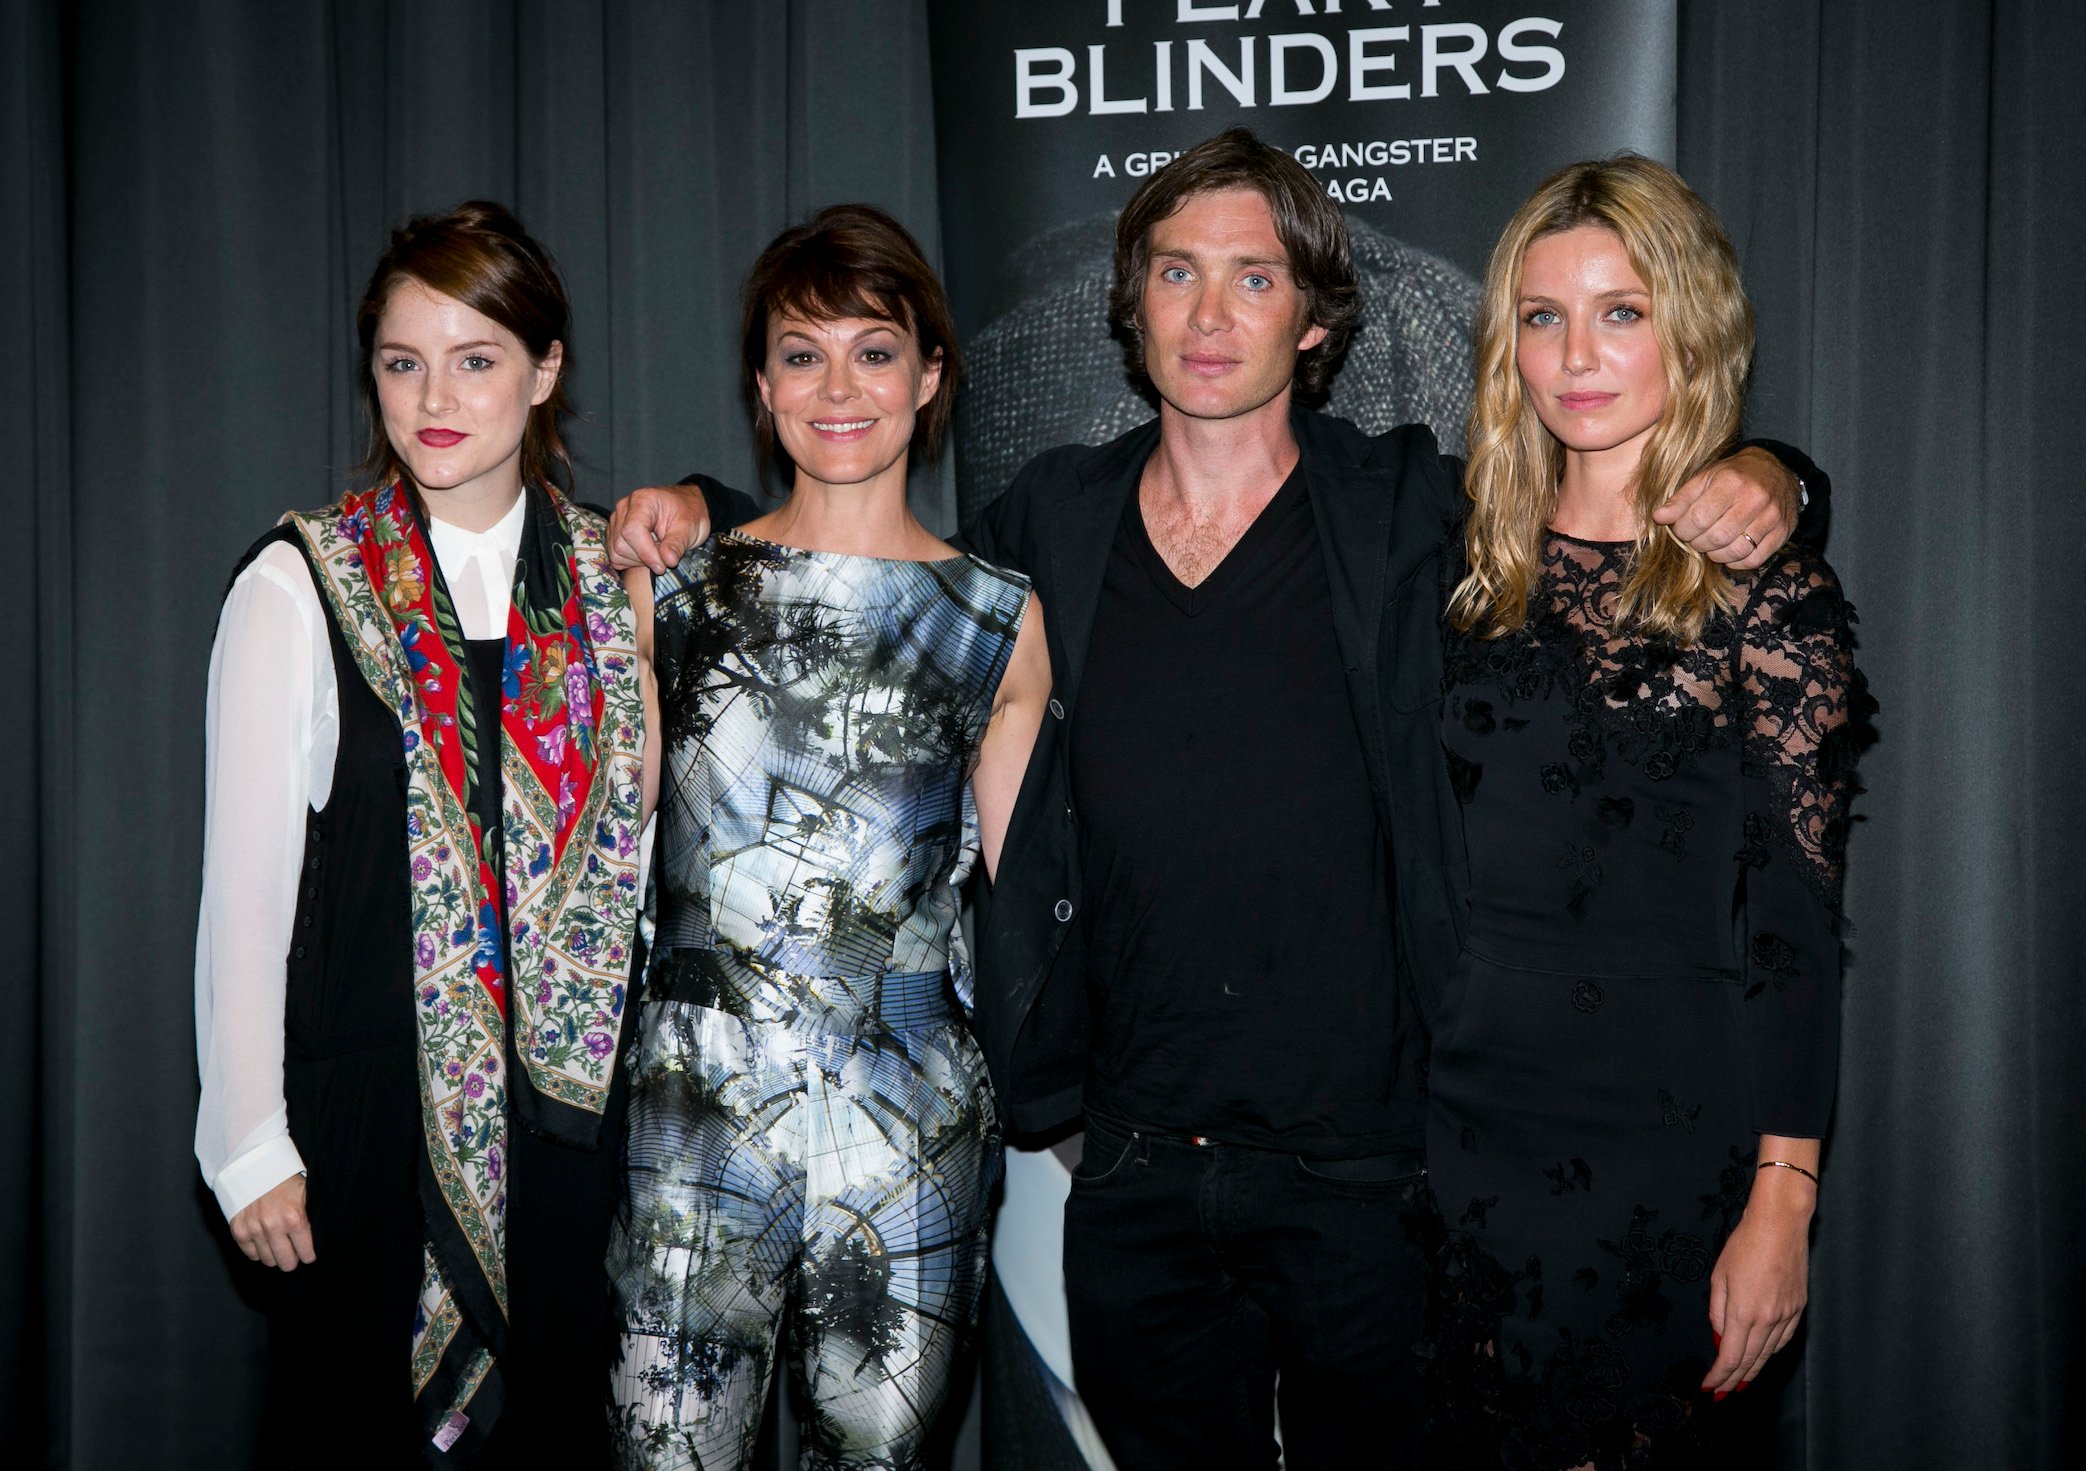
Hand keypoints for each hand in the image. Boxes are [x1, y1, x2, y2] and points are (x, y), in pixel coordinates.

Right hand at [229, 1173, 315, 1272]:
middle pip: (286, 1263)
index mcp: (294, 1218)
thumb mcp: (308, 1194)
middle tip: (294, 1251)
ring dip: (275, 1254)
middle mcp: (272, 1226)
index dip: (309, 1254)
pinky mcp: (238, 1230)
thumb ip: (314, 1217)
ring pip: (268, 1261)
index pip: (306, 1254)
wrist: (256, 1167)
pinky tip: (265, 1239)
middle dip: (293, 1259)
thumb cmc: (287, 1181)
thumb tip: (325, 1237)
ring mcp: (253, 1229)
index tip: (308, 1252)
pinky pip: (251, 1255)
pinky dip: (258, 1250)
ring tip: (279, 1242)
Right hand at [606, 484, 710, 572]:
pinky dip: (631, 561)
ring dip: (638, 560)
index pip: (632, 530)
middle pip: (621, 544)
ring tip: (658, 551)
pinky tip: (649, 553)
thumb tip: (668, 561)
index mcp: (642, 500)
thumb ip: (677, 544)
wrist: (688, 508)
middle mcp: (624, 508)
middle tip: (665, 555)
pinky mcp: (615, 533)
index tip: (662, 566)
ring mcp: (617, 521)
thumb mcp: (689, 528)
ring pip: (616, 552)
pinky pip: (616, 556)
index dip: (646, 552)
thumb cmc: (689, 513)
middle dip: (644, 558)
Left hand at [1652, 446, 1795, 570]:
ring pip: (1735, 551)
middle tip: (1696, 537)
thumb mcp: (1705, 479)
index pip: (1698, 518)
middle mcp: (1755, 499)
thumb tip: (1659, 517)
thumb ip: (1681, 499)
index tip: (1682, 527)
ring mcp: (1772, 517)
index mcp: (1731, 482)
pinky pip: (1754, 559)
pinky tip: (1729, 551)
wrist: (1776, 470)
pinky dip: (1736, 561)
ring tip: (1712, 544)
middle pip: (1716, 537)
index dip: (1683, 529)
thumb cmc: (1733, 476)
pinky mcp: (1782, 532)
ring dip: (1716, 555)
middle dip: (1698, 543)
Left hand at [1703, 1172, 1812, 1394]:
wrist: (1780, 1226)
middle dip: (1734, 1380)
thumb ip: (1717, 1310)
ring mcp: (1786, 1315)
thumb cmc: (1744, 1245)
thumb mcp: (1719, 1275)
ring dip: (1753, 1371)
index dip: (1719, 1376)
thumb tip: (1719, 1336)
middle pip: (1750, 1360)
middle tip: (1722, 1394)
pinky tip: (1762, 1357)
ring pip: (1768, 1354)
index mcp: (1743, 1311)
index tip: (1709, 1387)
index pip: (1729, 1356)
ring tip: (1740, 1382)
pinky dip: (1771, 1352)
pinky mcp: (1799, 1309)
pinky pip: (1783, 1340)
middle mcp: (1767, 1319)